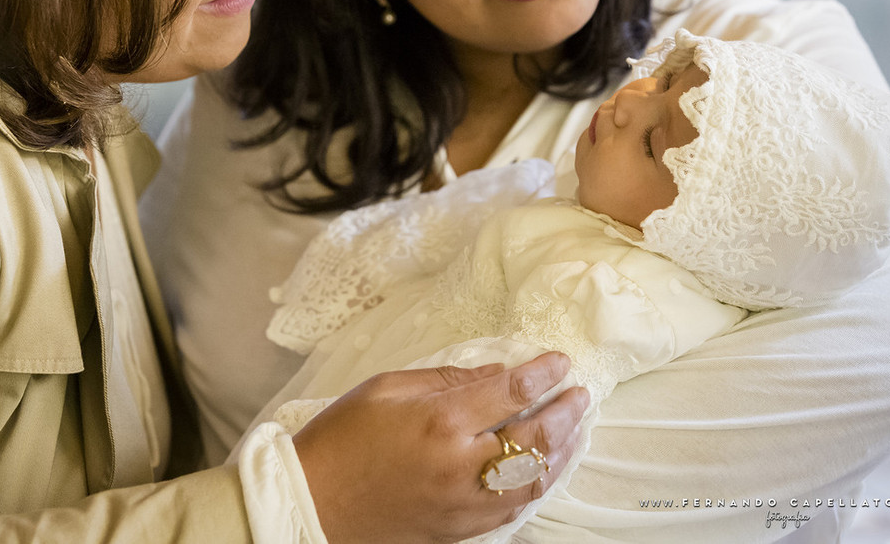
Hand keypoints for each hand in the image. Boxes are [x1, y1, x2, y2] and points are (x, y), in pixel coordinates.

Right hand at [292, 352, 588, 543]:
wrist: (310, 504)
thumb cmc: (339, 439)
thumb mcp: (384, 388)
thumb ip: (445, 379)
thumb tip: (495, 373)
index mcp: (439, 421)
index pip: (510, 392)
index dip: (542, 374)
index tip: (559, 362)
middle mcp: (458, 464)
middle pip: (533, 438)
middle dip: (564, 413)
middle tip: (580, 395)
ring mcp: (461, 503)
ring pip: (532, 479)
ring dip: (560, 452)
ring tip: (572, 429)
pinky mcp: (457, 528)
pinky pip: (512, 509)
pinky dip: (536, 485)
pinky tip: (544, 467)